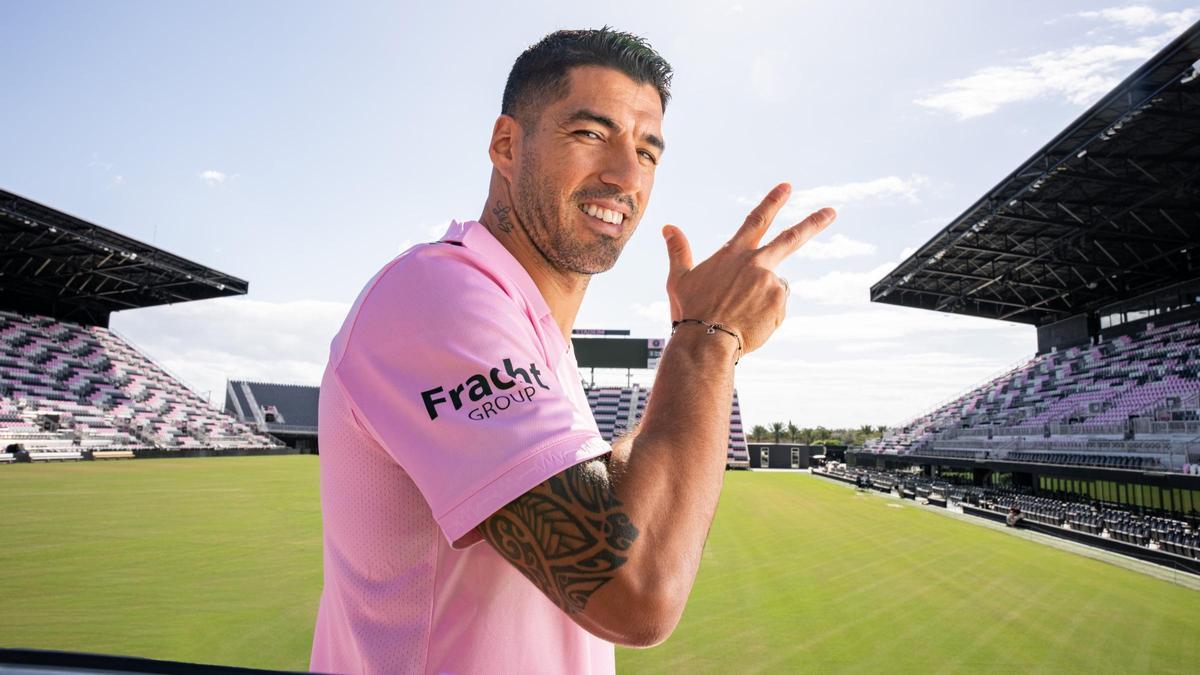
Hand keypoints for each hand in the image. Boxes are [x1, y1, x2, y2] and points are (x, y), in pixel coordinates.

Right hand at [662, 183, 835, 354]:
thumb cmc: (690, 311)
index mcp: (733, 253)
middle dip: (813, 222)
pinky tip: (748, 324)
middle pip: (791, 238)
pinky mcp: (779, 302)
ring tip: (739, 315)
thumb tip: (668, 227)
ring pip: (774, 286)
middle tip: (831, 212)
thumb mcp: (679, 278)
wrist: (706, 341)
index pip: (756, 220)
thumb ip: (678, 250)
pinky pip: (776, 307)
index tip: (787, 187)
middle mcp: (756, 262)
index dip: (772, 201)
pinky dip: (765, 315)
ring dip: (761, 299)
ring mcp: (770, 282)